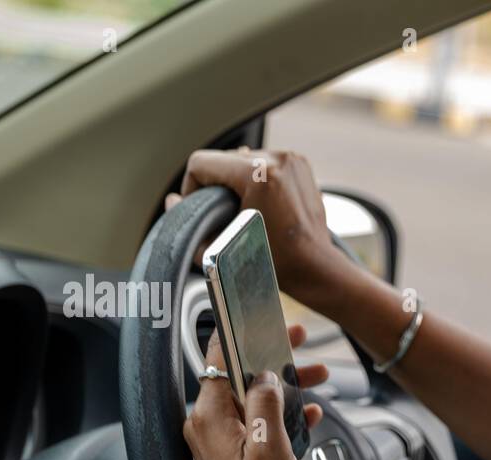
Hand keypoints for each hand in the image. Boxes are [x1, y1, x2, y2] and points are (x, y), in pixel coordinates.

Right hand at [167, 147, 343, 306]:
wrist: (317, 269)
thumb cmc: (275, 263)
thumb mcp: (222, 248)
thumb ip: (189, 224)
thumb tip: (173, 201)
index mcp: (259, 173)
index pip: (201, 163)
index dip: (191, 188)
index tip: (198, 210)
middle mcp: (278, 159)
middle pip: (222, 159)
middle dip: (215, 185)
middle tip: (220, 214)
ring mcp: (292, 159)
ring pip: (243, 160)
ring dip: (235, 182)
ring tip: (241, 211)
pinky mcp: (301, 164)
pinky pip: (264, 164)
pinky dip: (256, 181)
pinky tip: (260, 205)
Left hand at [182, 324, 327, 459]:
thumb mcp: (271, 448)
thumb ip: (266, 404)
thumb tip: (266, 375)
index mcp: (210, 418)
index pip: (220, 359)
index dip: (244, 333)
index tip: (262, 317)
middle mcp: (208, 425)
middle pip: (239, 375)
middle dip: (272, 356)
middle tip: (298, 340)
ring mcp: (219, 440)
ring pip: (252, 396)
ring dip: (283, 385)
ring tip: (316, 377)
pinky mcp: (232, 454)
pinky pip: (256, 421)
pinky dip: (280, 412)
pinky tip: (306, 414)